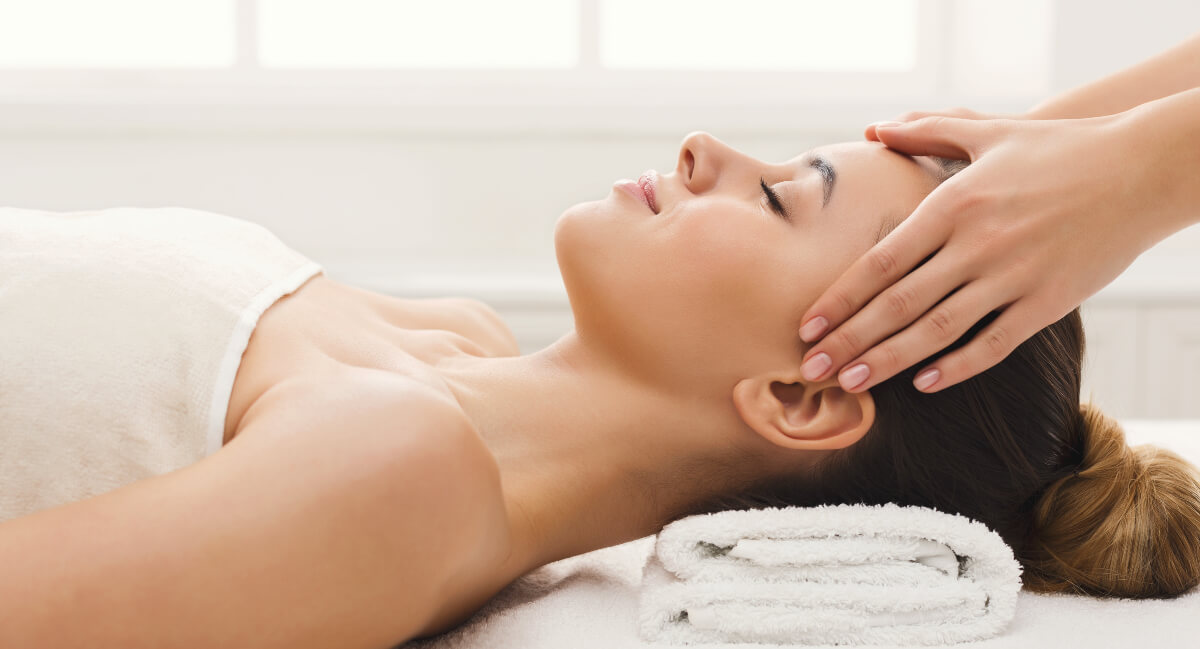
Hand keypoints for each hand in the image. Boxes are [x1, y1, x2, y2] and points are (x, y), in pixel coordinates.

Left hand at [797, 112, 1174, 393]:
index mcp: (954, 204)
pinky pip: (995, 344)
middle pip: (898, 304)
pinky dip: (958, 367)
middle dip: (849, 340)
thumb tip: (872, 130)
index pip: (880, 263)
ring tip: (852, 383)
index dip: (839, 300)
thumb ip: (926, 131)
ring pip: (938, 331)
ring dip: (889, 361)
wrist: (1141, 168)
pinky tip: (924, 384)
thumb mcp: (988, 130)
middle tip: (811, 369)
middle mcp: (977, 245)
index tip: (806, 327)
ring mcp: (1013, 277)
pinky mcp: (1049, 302)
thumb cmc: (1058, 148)